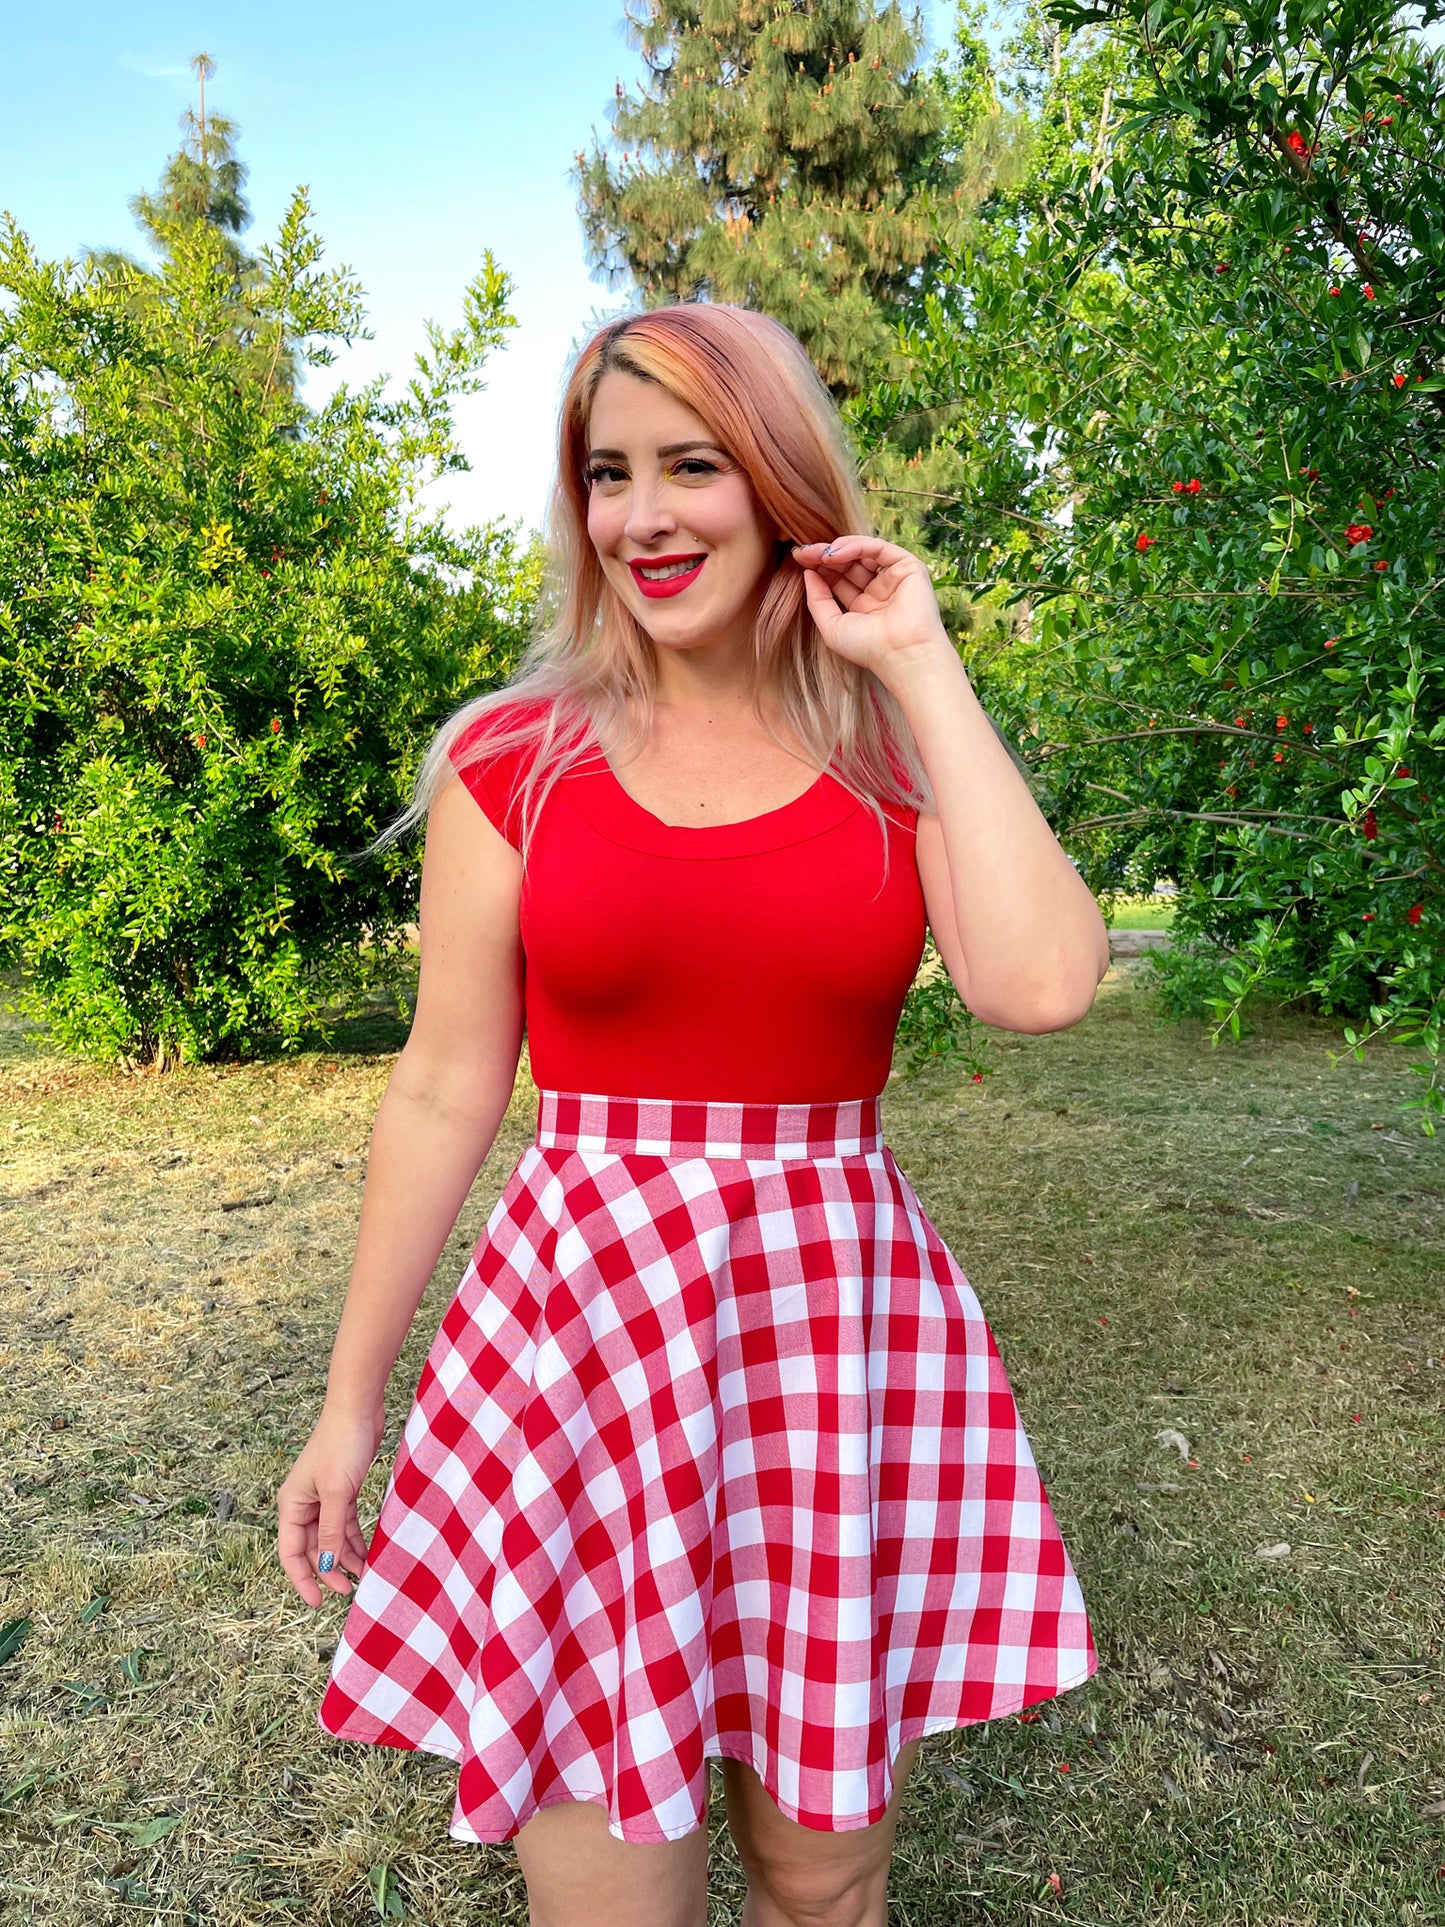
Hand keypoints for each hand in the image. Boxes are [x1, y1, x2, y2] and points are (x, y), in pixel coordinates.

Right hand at [275, 1403, 384, 1608]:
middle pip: (311, 1548)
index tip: (318, 1602)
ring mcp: (323, 1498)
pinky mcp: (343, 1491)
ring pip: (330, 1539)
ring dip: (344, 1558)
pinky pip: (345, 1524)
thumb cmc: (342, 1444)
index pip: (290, 1552)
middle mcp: (303, 1504)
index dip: (302, 1580)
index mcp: (291, 1504)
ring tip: (362, 1577)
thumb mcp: (337, 1492)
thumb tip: (326, 1566)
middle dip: (327, 1571)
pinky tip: (367, 1554)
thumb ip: (331, 1531)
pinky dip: (354, 1540)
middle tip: (348, 1591)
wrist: (359, 1409)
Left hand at [792, 535, 954, 685]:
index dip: (819, 568)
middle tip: (803, 552)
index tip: (798, 560)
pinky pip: (878, 548)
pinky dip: (855, 545)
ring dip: (837, 549)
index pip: (838, 579)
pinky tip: (834, 553)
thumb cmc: (869, 648)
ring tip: (817, 553)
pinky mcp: (908, 567)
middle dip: (824, 556)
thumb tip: (807, 573)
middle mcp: (879, 591)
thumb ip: (817, 600)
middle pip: (848, 564)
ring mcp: (893, 578)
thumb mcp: (832, 627)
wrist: (902, 654)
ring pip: (862, 552)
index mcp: (864, 606)